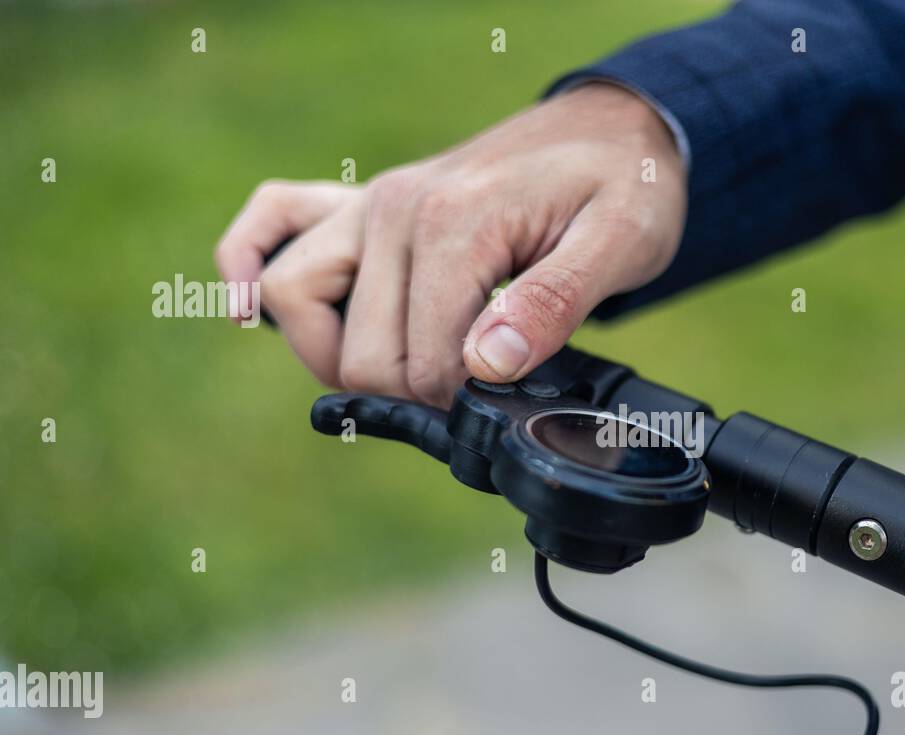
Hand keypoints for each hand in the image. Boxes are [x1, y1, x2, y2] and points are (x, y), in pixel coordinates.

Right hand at [215, 83, 686, 406]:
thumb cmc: (623, 187)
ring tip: (400, 373)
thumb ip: (553, 304)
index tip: (499, 397)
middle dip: (409, 392)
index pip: (417, 358)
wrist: (612, 130)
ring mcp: (368, 203)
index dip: (457, 401)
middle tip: (469, 390)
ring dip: (332, 354)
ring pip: (292, 297)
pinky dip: (247, 266)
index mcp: (454, 222)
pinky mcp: (359, 203)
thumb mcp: (619, 244)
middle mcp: (393, 208)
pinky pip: (269, 225)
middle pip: (357, 348)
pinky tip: (248, 311)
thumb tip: (486, 366)